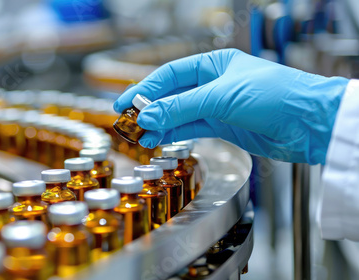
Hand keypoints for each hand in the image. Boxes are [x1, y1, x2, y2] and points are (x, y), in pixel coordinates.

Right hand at [113, 49, 348, 163]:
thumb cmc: (274, 95)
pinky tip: (158, 138)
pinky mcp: (223, 126)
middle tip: (127, 121)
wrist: (309, 124)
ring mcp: (217, 106)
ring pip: (179, 114)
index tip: (125, 102)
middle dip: (149, 108)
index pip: (170, 74)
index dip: (145, 88)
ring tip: (139, 135)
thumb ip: (181, 108)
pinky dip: (174, 133)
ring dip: (158, 124)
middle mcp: (213, 83)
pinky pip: (191, 128)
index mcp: (213, 64)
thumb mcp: (220, 98)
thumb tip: (147, 115)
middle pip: (172, 95)